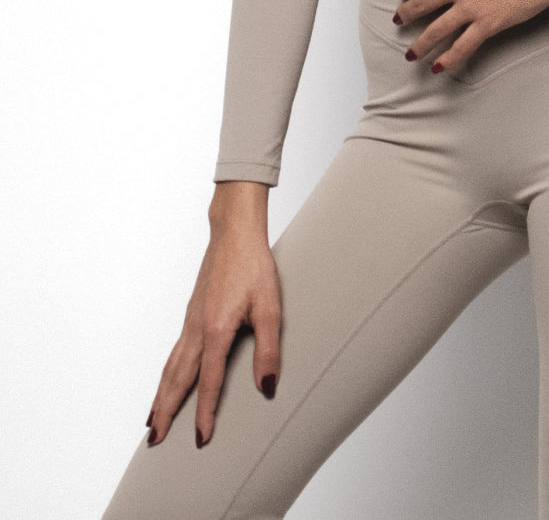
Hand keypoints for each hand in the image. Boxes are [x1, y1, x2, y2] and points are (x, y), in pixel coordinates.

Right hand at [145, 212, 281, 448]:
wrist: (234, 233)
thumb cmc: (254, 265)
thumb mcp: (270, 307)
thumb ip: (268, 349)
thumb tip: (267, 386)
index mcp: (216, 330)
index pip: (208, 382)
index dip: (204, 413)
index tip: (200, 439)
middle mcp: (197, 329)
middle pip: (177, 379)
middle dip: (166, 412)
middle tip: (155, 441)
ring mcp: (191, 321)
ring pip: (171, 366)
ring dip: (161, 395)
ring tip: (152, 421)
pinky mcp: (191, 314)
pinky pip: (174, 352)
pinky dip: (166, 374)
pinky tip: (167, 380)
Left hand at [393, 0, 548, 72]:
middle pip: (422, 3)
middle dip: (407, 13)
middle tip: (400, 19)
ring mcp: (470, 6)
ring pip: (436, 30)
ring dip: (420, 43)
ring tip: (410, 52)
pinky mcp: (487, 24)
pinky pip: (463, 46)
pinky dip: (449, 59)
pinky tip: (438, 68)